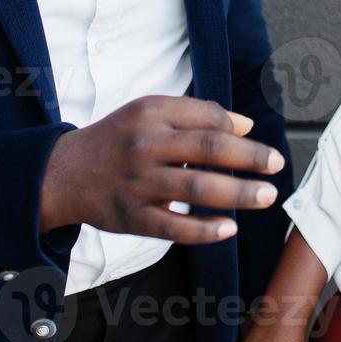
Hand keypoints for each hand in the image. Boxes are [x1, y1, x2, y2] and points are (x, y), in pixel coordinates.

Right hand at [38, 95, 284, 241]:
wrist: (63, 174)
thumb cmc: (119, 139)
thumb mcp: (149, 112)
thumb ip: (196, 114)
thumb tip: (246, 124)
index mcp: (151, 113)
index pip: (207, 118)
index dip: (238, 130)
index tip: (259, 142)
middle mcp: (145, 145)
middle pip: (208, 148)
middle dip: (250, 157)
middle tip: (277, 165)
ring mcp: (139, 183)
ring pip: (197, 187)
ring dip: (238, 193)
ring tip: (267, 196)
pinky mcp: (132, 217)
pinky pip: (174, 226)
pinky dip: (205, 229)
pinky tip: (230, 228)